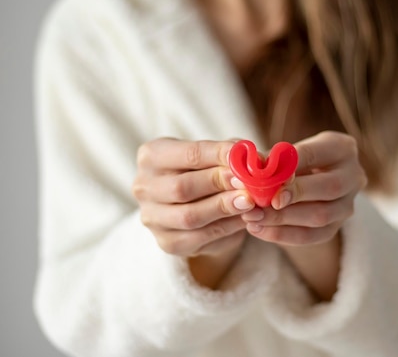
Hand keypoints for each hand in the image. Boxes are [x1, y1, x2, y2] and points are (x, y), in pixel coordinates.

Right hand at [132, 138, 255, 259]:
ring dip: (223, 209)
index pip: (188, 154)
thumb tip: (254, 159)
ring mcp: (152, 217)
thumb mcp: (218, 156)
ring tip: (250, 202)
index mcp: (151, 157)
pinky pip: (197, 238)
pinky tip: (244, 220)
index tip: (244, 158)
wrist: (200, 206)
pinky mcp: (166, 242)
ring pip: (189, 216)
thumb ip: (233, 155)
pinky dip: (225, 229)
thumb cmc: (209, 172)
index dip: (218, 156)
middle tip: (247, 183)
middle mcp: (143, 187)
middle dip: (218, 184)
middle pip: (182, 187)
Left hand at [240, 131, 367, 246]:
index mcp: (342, 148)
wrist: (304, 182)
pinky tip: (258, 229)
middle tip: (261, 201)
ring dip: (283, 218)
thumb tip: (257, 166)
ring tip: (253, 217)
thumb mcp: (286, 152)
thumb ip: (274, 160)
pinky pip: (312, 236)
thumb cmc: (292, 160)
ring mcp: (347, 205)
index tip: (265, 173)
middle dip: (294, 195)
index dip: (291, 165)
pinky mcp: (336, 228)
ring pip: (321, 216)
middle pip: (330, 187)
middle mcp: (353, 176)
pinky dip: (282, 234)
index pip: (316, 154)